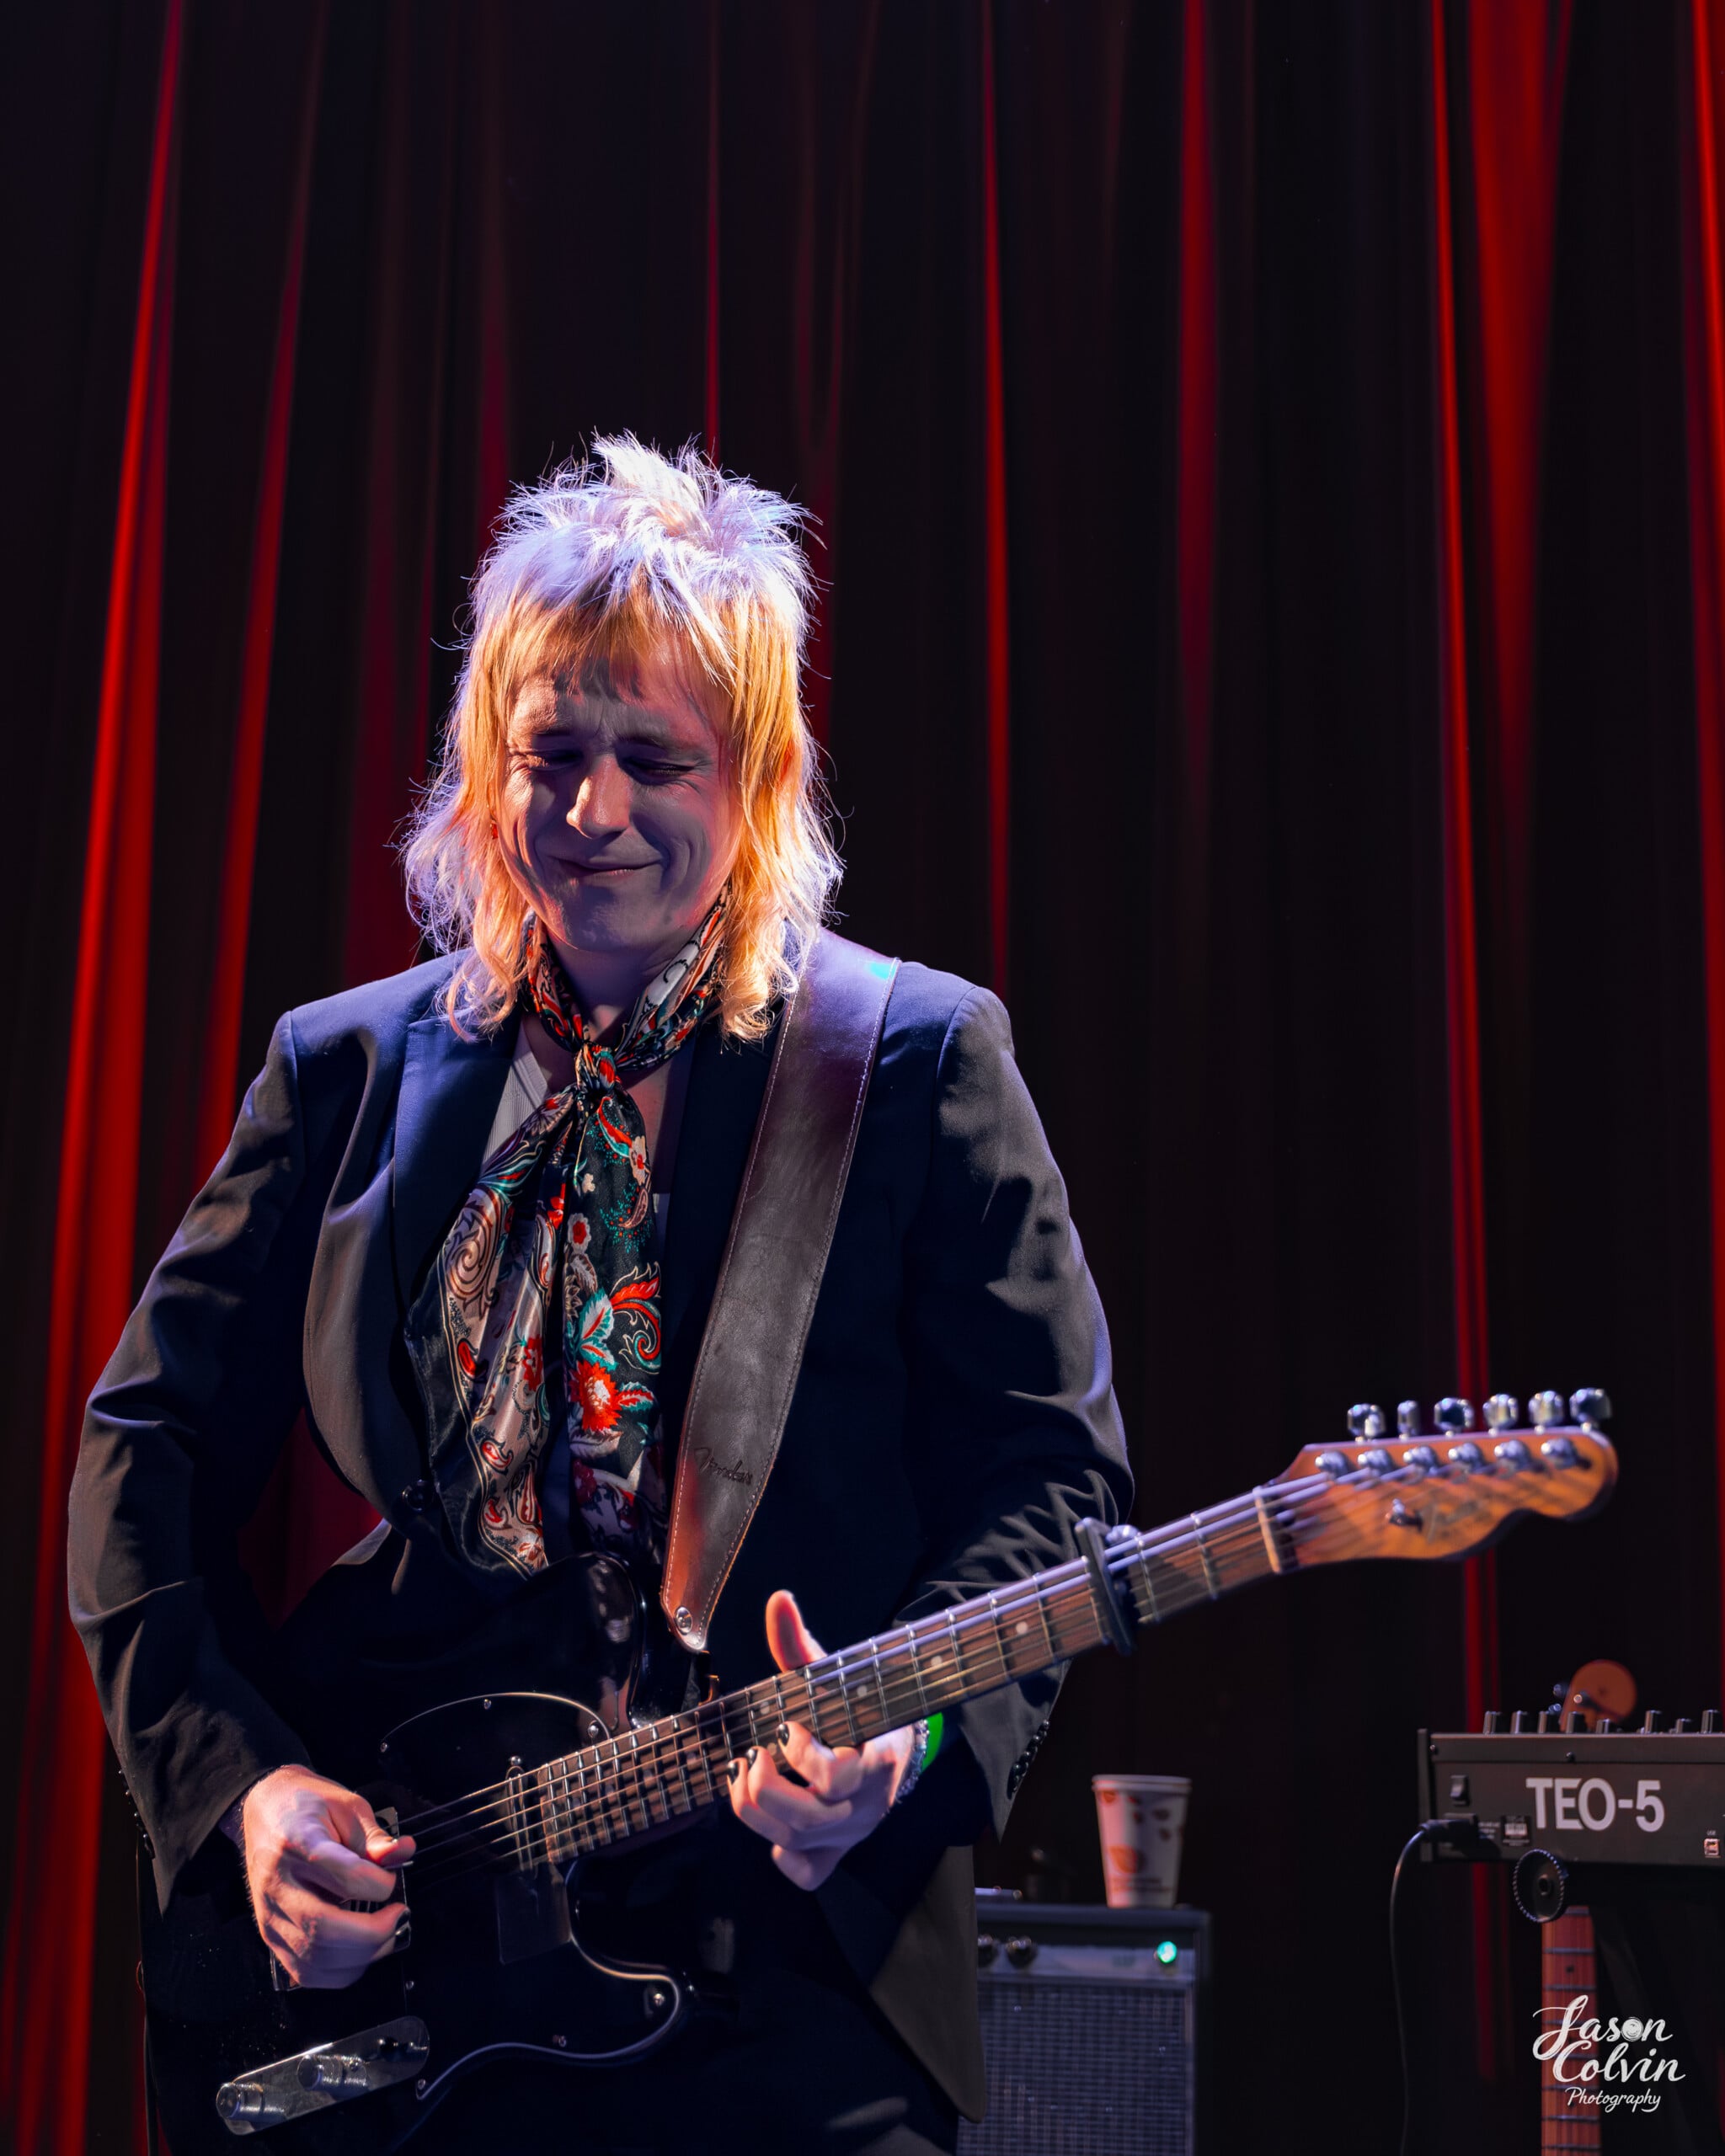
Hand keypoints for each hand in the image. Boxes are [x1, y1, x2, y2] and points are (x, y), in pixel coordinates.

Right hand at [234, 1765, 415, 1988]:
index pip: (346, 1878)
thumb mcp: (347, 1805)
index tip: (392, 1878)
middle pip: (325, 1929)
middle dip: (374, 1932)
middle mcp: (278, 1886)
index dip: (381, 1884)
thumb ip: (375, 1836)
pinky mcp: (270, 1936)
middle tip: (398, 1916)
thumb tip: (405, 1853)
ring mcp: (270, 1916)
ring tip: (384, 1933)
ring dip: (361, 1956)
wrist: (263, 1810)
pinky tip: (360, 1951)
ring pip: (315, 1958)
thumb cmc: (307, 1805)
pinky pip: (305, 1971)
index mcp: (298, 1844)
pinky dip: (340, 1971)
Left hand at [727, 1590, 915, 1890]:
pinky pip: (807, 1874)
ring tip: (746, 1773)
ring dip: (756, 1811)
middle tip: (753, 1753)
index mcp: (874, 1759)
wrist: (896, 1741)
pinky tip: (773, 1824)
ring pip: (796, 1843)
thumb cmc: (857, 1704)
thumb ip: (799, 1643)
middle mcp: (865, 1804)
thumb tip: (778, 1600)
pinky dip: (782, 1853)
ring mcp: (850, 1833)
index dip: (801, 1755)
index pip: (836, 1777)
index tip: (784, 1727)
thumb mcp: (833, 1673)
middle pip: (806, 1818)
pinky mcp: (837, 1852)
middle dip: (763, 1786)